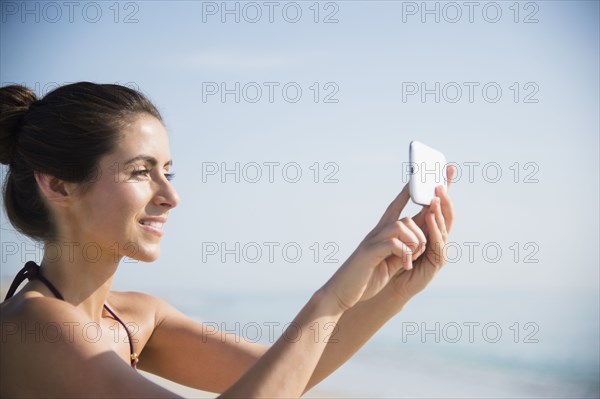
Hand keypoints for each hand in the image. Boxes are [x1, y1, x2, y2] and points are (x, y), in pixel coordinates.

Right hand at [319, 165, 454, 311]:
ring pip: (403, 226)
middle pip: (407, 218)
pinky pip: (395, 243)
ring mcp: (373, 241)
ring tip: (412, 259)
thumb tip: (416, 242)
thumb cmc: (365, 278)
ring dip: (415, 243)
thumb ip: (401, 250)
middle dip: (422, 233)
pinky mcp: (370, 252)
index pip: (395, 207)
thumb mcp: (388, 262)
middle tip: (420, 252)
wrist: (342, 292)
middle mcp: (377, 233)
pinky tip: (405, 266)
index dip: (406, 192)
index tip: (416, 178)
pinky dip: (405, 254)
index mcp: (381, 234)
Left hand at [388, 165, 455, 301]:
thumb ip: (407, 214)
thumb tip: (410, 187)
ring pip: (444, 227)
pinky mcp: (436, 263)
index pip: (439, 203)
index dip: (445, 186)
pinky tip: (430, 219)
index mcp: (429, 227)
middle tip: (440, 181)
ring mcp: (439, 249)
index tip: (447, 167)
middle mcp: (437, 236)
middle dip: (445, 196)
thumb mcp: (399, 231)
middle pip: (446, 213)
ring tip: (436, 198)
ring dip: (440, 212)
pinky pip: (438, 243)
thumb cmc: (392, 257)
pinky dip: (434, 230)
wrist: (388, 284)